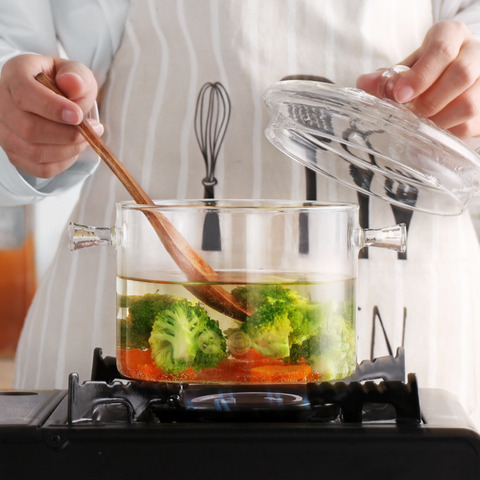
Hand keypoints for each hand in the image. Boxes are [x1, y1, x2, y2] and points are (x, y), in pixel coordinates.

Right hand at [0, 54, 102, 177]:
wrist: (54, 100)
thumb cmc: (62, 84)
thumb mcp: (74, 73)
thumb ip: (77, 75)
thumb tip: (73, 83)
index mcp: (14, 75)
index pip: (24, 94)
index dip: (52, 108)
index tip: (78, 116)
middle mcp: (1, 104)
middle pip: (29, 128)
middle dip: (67, 134)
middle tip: (92, 130)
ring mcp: (5, 131)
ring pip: (34, 152)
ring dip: (69, 150)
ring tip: (86, 139)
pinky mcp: (15, 153)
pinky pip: (40, 168)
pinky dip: (63, 163)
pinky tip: (73, 149)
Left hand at [356, 20, 479, 138]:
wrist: (449, 79)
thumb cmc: (424, 72)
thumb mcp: (406, 68)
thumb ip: (387, 77)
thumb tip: (364, 83)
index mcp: (451, 36)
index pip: (442, 49)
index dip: (420, 75)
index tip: (399, 95)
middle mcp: (474, 54)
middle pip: (461, 74)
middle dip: (430, 100)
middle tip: (409, 112)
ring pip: (469, 103)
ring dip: (438, 119)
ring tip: (419, 122)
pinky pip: (469, 126)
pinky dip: (445, 132)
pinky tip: (431, 130)